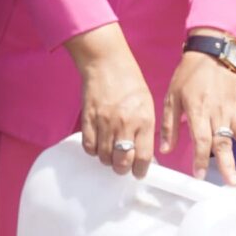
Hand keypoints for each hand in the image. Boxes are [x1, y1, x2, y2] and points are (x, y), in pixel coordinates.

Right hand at [67, 24, 153, 176]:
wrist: (106, 63)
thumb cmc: (130, 83)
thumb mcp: (147, 105)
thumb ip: (145, 129)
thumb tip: (142, 152)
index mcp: (144, 120)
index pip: (143, 157)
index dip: (140, 170)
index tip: (138, 172)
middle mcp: (125, 124)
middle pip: (122, 161)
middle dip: (122, 169)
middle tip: (122, 165)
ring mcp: (105, 122)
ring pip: (104, 156)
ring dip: (107, 160)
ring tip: (110, 154)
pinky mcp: (88, 119)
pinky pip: (89, 146)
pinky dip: (93, 151)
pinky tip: (98, 145)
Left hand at [162, 42, 235, 182]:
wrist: (212, 53)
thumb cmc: (188, 75)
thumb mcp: (172, 97)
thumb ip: (170, 125)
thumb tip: (165, 150)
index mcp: (198, 110)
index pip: (201, 139)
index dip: (200, 159)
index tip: (200, 176)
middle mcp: (218, 112)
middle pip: (224, 142)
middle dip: (228, 165)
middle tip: (232, 184)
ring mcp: (234, 109)